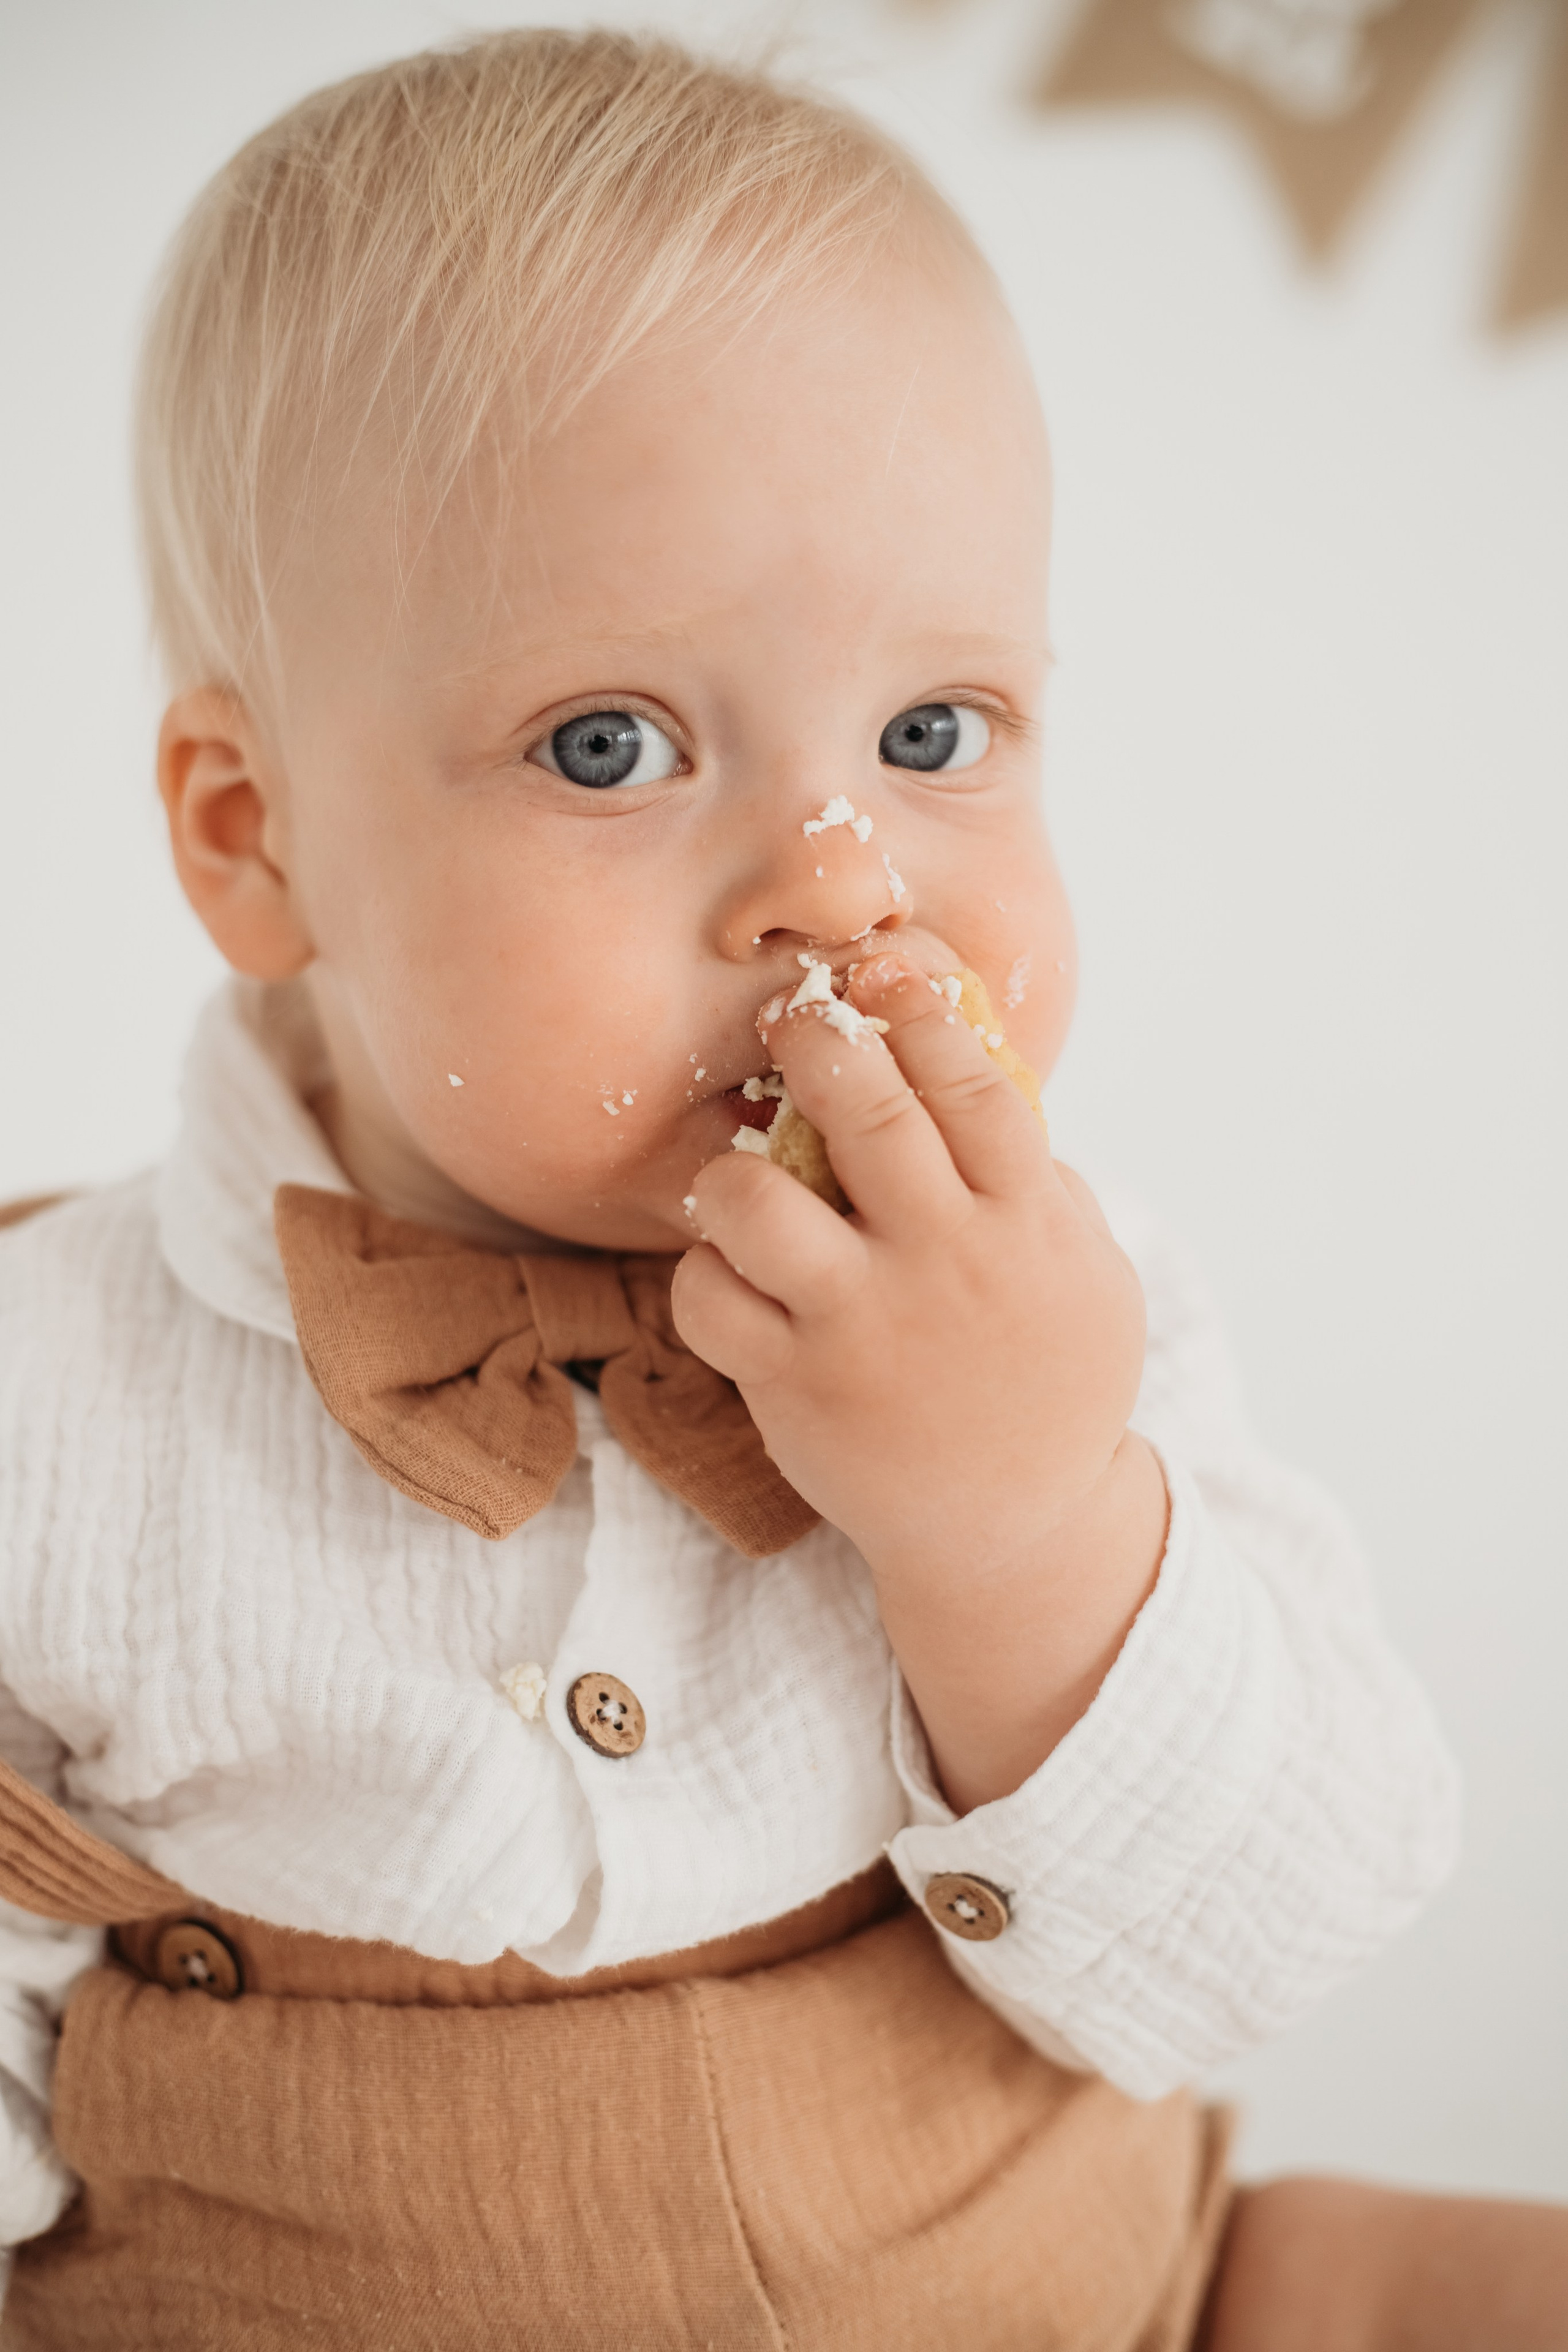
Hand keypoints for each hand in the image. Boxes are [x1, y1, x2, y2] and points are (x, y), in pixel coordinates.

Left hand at [672, 952, 1168, 1809]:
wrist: (1019, 1531)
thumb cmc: (1050, 1378)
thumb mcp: (1084, 1268)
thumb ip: (1036, 1179)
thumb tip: (972, 1073)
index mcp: (1026, 1224)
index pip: (975, 1084)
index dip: (922, 1008)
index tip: (884, 969)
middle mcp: (945, 1265)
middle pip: (870, 1114)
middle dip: (818, 1040)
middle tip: (791, 1018)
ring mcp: (865, 1327)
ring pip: (761, 1207)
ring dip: (735, 1172)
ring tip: (740, 1176)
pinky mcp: (798, 1387)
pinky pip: (711, 1301)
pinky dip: (705, 1273)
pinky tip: (729, 1275)